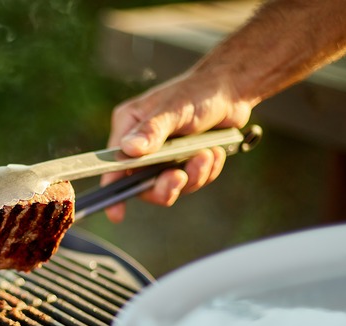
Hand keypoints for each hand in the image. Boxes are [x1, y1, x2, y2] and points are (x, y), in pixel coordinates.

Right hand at [101, 70, 252, 222]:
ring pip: (170, 185)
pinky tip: (214, 152)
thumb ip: (152, 131)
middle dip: (166, 184)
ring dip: (192, 176)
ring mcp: (163, 156)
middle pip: (143, 183)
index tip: (117, 213)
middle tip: (181, 176)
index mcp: (129, 127)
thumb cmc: (197, 92)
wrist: (231, 91)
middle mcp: (141, 145)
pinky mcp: (183, 162)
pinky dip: (205, 171)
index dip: (114, 190)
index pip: (114, 164)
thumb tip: (129, 150)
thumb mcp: (174, 110)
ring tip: (207, 155)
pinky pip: (190, 181)